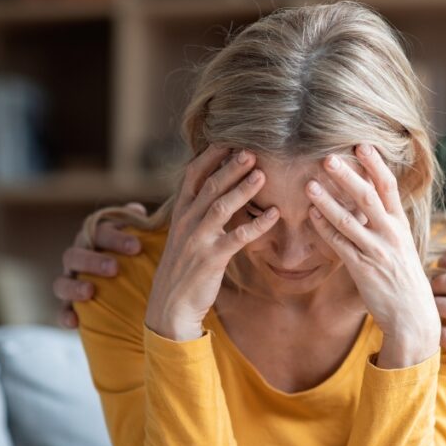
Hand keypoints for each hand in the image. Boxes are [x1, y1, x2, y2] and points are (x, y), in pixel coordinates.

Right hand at [54, 202, 145, 327]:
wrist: (134, 290)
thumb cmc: (140, 258)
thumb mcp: (143, 242)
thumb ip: (141, 227)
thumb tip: (138, 211)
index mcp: (96, 239)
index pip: (98, 232)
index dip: (115, 237)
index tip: (136, 247)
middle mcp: (79, 258)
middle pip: (75, 254)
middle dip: (93, 260)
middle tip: (114, 268)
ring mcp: (71, 282)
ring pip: (61, 282)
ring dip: (74, 285)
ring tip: (89, 291)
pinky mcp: (70, 306)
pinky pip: (61, 311)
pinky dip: (64, 315)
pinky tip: (74, 322)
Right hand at [145, 147, 279, 340]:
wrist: (170, 306)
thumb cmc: (184, 267)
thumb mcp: (186, 235)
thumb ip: (198, 211)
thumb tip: (217, 190)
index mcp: (180, 212)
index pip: (193, 175)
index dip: (211, 156)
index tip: (230, 139)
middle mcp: (186, 222)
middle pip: (209, 186)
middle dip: (230, 165)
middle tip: (251, 148)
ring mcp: (198, 240)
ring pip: (221, 207)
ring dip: (243, 189)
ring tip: (262, 174)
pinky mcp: (211, 259)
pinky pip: (237, 238)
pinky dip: (257, 225)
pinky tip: (274, 215)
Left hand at [307, 144, 439, 368]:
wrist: (413, 316)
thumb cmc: (404, 279)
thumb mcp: (402, 246)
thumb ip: (387, 223)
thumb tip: (372, 199)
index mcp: (401, 225)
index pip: (389, 187)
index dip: (376, 165)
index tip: (361, 145)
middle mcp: (391, 235)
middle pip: (368, 198)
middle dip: (348, 176)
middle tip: (328, 157)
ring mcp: (377, 252)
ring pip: (349, 221)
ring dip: (328, 202)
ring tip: (309, 185)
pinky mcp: (363, 270)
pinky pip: (340, 246)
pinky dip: (325, 229)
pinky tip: (311, 216)